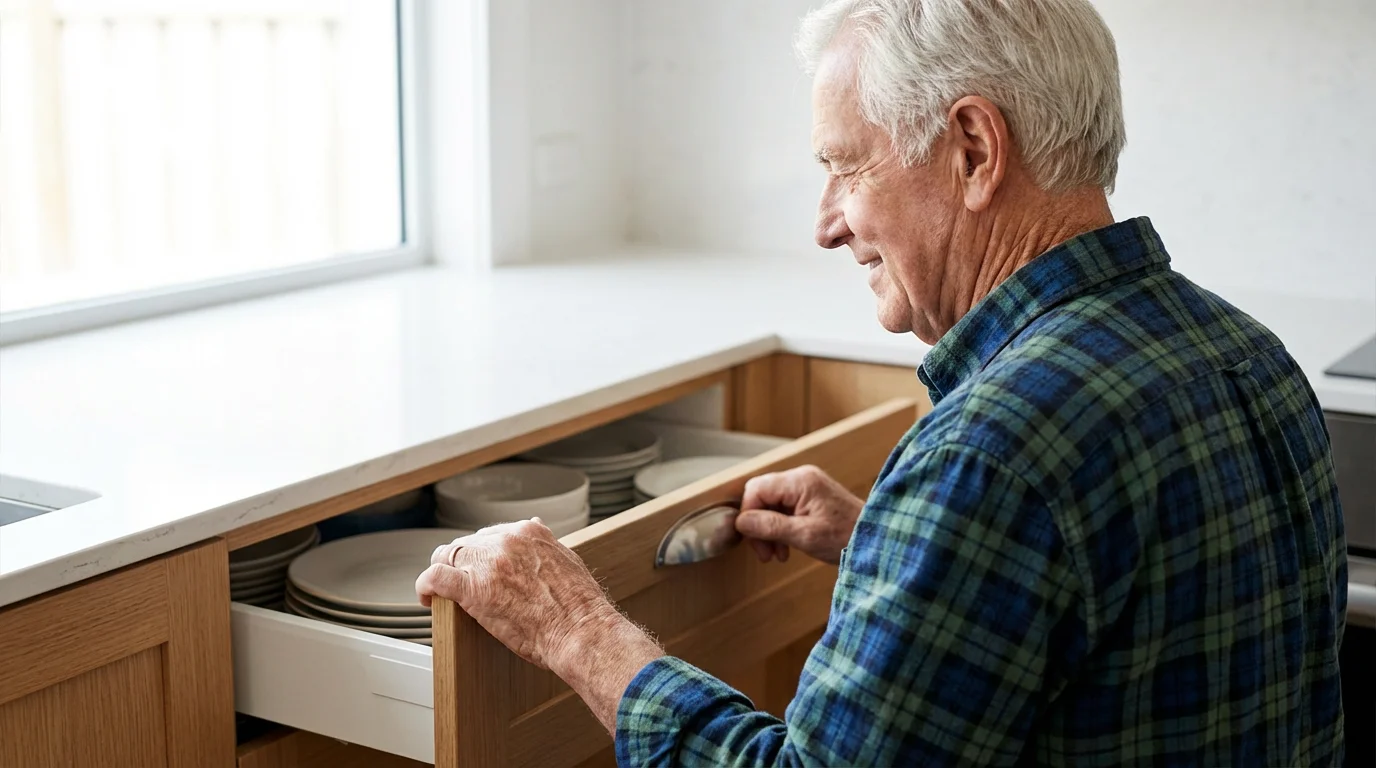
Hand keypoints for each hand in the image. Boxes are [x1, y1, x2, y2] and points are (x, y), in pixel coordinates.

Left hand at [415, 520, 662, 732]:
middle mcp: (506, 541)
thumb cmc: (578, 607)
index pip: (491, 534)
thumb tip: (536, 526)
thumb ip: (546, 544)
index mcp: (529, 533)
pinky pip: (434, 578)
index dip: (482, 552)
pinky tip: (426, 598)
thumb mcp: (568, 560)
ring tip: (440, 590)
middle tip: (462, 582)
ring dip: (443, 570)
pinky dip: (425, 585)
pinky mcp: (473, 589)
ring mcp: (488, 563)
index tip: (480, 568)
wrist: (580, 631)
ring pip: (446, 554)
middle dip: (462, 562)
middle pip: (467, 543)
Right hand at [736, 465, 862, 564]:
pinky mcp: (811, 497)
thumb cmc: (846, 537)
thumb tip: (741, 522)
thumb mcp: (805, 535)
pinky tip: (786, 547)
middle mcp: (802, 478)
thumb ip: (770, 526)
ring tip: (776, 554)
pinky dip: (781, 528)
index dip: (748, 514)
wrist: (877, 540)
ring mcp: (807, 486)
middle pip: (762, 496)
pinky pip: (785, 509)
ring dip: (769, 530)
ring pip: (772, 504)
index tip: (752, 539)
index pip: (756, 489)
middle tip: (765, 553)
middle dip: (758, 525)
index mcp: (800, 482)